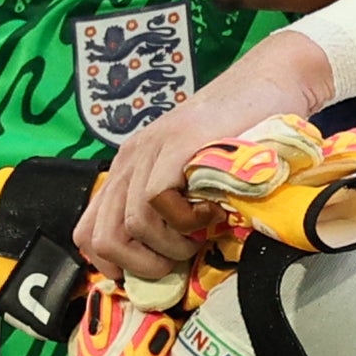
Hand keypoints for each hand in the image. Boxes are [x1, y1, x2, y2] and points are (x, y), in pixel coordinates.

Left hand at [75, 39, 340, 279]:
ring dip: (168, 246)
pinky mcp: (177, 144)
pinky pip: (158, 199)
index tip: (149, 273)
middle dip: (140, 266)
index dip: (111, 265)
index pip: (87, 233)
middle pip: (100, 238)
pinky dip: (185, 221)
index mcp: (125, 171)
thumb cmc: (239, 137)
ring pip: (131, 224)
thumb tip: (163, 263)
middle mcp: (129, 160)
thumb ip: (171, 208)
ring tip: (200, 237)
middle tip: (177, 263)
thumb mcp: (192, 179)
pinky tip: (211, 211)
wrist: (268, 83)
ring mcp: (150, 150)